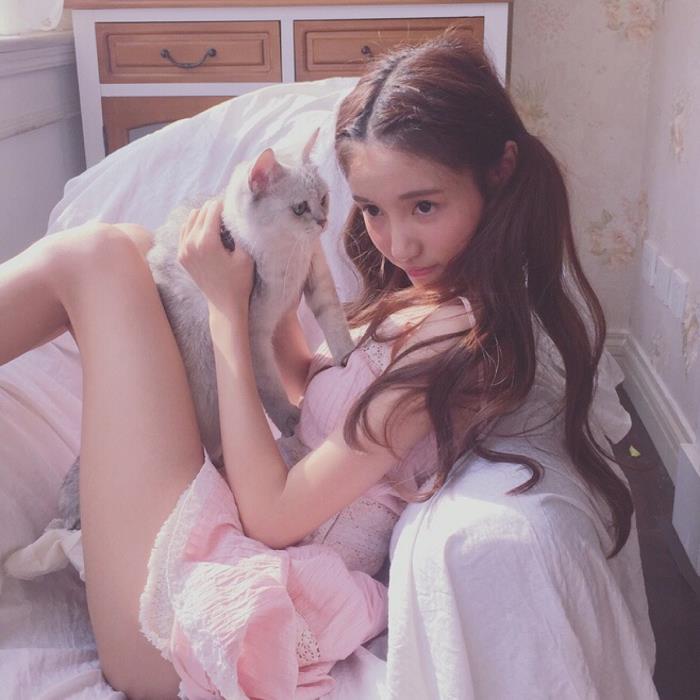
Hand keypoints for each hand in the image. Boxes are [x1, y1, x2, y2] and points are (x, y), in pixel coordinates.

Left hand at [177, 199, 254, 315]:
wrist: (224, 305)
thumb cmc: (239, 282)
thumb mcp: (245, 256)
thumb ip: (240, 232)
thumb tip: (238, 213)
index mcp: (206, 242)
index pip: (213, 209)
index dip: (225, 205)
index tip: (235, 208)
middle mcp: (190, 244)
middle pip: (201, 211)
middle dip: (215, 209)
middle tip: (229, 215)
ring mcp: (183, 250)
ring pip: (191, 218)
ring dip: (205, 216)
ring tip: (219, 224)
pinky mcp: (181, 256)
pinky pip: (185, 231)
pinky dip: (195, 226)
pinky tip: (207, 232)